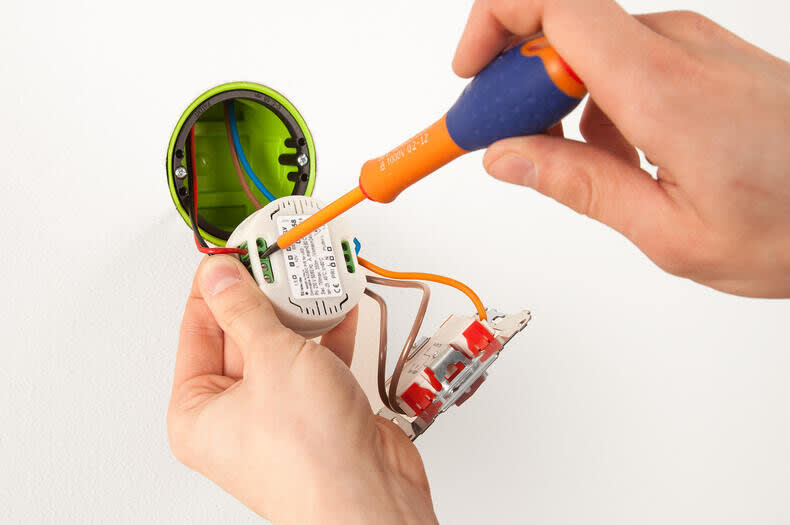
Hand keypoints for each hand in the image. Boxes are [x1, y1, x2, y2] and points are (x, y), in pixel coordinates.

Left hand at [167, 256, 436, 524]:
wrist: (371, 496)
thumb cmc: (311, 457)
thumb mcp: (270, 361)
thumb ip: (245, 311)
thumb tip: (220, 276)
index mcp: (198, 412)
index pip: (197, 330)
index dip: (216, 286)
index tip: (234, 251)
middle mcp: (234, 416)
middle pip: (242, 336)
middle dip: (264, 295)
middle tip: (277, 258)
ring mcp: (278, 414)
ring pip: (283, 348)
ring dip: (300, 312)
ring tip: (310, 275)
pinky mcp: (317, 414)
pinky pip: (315, 364)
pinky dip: (329, 336)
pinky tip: (340, 307)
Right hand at [454, 0, 789, 296]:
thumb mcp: (668, 232)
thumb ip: (577, 186)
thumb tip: (506, 157)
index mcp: (659, 86)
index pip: (552, 4)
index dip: (493, 26)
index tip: (469, 82)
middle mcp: (674, 48)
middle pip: (560, 29)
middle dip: (513, 83)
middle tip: (501, 142)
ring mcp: (692, 48)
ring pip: (589, 50)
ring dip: (557, 101)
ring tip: (567, 165)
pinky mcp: (702, 59)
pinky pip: (625, 63)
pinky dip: (597, 104)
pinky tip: (617, 157)